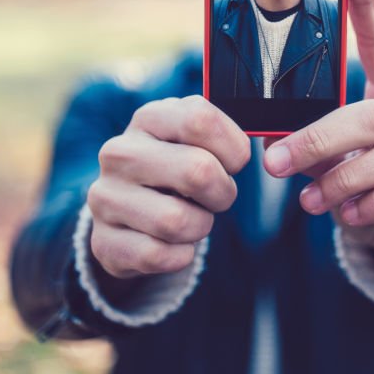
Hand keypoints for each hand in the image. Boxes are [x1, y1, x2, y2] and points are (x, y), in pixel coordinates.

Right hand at [87, 95, 250, 277]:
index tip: (233, 162)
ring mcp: (104, 197)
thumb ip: (222, 132)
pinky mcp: (102, 241)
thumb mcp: (196, 139)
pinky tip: (173, 243)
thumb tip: (271, 142)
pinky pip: (159, 255)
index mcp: (148, 118)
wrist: (128, 211)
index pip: (201, 119)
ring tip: (192, 218)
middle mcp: (119, 152)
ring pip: (177, 220)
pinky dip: (180, 255)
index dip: (233, 148)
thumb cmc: (177, 167)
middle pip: (197, 171)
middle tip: (217, 196)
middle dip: (222, 193)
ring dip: (200, 227)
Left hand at [264, 0, 373, 283]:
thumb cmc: (370, 194)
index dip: (370, 0)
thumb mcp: (337, 166)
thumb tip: (273, 149)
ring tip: (313, 203)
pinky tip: (352, 218)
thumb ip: (315, 150)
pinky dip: (369, 209)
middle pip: (371, 116)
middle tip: (274, 164)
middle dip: (316, 141)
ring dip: (341, 182)